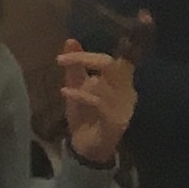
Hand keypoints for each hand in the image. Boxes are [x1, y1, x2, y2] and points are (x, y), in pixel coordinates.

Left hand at [59, 49, 137, 168]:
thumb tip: (71, 40)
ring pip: (106, 84)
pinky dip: (81, 95)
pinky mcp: (116, 122)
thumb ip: (76, 66)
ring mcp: (123, 108)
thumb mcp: (77, 86)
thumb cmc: (85, 115)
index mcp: (120, 81)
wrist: (87, 147)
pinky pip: (100, 104)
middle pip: (113, 66)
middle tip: (62, 60)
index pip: (116, 58)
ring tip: (64, 85)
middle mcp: (126, 92)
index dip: (95, 51)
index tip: (68, 46)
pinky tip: (66, 93)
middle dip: (86, 59)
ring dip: (80, 82)